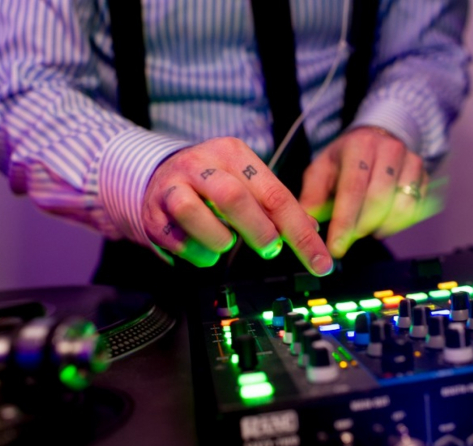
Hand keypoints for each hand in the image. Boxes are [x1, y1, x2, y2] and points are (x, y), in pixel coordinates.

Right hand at [142, 137, 333, 275]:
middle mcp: (201, 165)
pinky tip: (202, 247)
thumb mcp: (246, 181)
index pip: (276, 195)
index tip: (319, 263)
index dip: (300, 234)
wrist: (156, 177)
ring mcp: (172, 188)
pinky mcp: (153, 215)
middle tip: (269, 248)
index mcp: (233, 154)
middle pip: (234, 198)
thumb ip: (276, 204)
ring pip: (195, 214)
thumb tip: (310, 231)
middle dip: (258, 231)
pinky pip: (177, 241)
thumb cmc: (212, 183)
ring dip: (218, 240)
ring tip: (225, 242)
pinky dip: (197, 254)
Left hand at [299, 126, 427, 258]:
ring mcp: (411, 161)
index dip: (345, 222)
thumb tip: (306, 225)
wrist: (376, 138)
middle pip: (379, 199)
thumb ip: (312, 196)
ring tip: (365, 229)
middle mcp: (389, 149)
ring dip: (382, 227)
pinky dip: (399, 224)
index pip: (353, 189)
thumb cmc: (345, 158)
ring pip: (402, 206)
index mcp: (359, 145)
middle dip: (361, 227)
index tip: (337, 248)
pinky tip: (382, 224)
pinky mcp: (425, 176)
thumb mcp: (321, 169)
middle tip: (348, 239)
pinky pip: (417, 209)